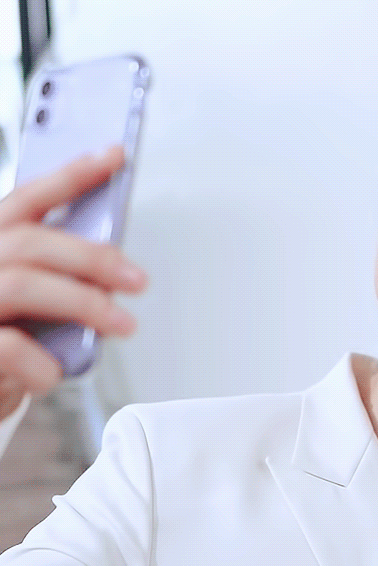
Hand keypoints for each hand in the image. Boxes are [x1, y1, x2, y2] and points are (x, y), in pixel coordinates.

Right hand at [0, 146, 147, 419]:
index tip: (113, 157)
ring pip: (25, 285)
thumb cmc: (2, 336)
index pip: (25, 198)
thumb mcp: (27, 299)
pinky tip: (55, 371)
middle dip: (94, 258)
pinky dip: (43, 362)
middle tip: (138, 280)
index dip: (71, 176)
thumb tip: (111, 264)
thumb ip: (53, 272)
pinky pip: (10, 347)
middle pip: (32, 242)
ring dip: (84, 304)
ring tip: (123, 324)